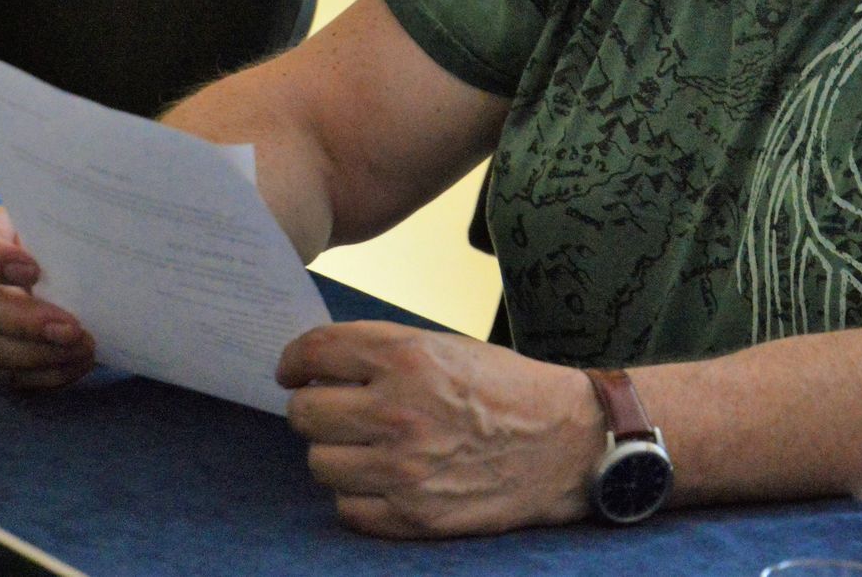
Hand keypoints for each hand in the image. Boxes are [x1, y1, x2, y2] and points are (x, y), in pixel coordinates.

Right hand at [0, 205, 95, 389]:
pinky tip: (82, 363)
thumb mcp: (67, 211)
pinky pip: (17, 376)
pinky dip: (51, 374)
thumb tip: (111, 226)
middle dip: (28, 323)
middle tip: (72, 328)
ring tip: (85, 348)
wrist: (76, 257)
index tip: (32, 267)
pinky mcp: (7, 353)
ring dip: (42, 356)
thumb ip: (74, 216)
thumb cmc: (67, 228)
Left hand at [277, 321, 605, 537]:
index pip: (314, 353)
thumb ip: (384, 354)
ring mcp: (404, 469)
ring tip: (366, 446)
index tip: (294, 370)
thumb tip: (319, 366)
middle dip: (314, 407)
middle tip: (334, 408)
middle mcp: (398, 412)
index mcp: (407, 358)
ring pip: (320, 463)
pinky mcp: (413, 515)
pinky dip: (359, 495)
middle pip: (304, 413)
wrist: (567, 443)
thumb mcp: (446, 347)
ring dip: (337, 453)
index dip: (295, 360)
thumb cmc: (507, 389)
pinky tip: (385, 479)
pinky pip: (347, 508)